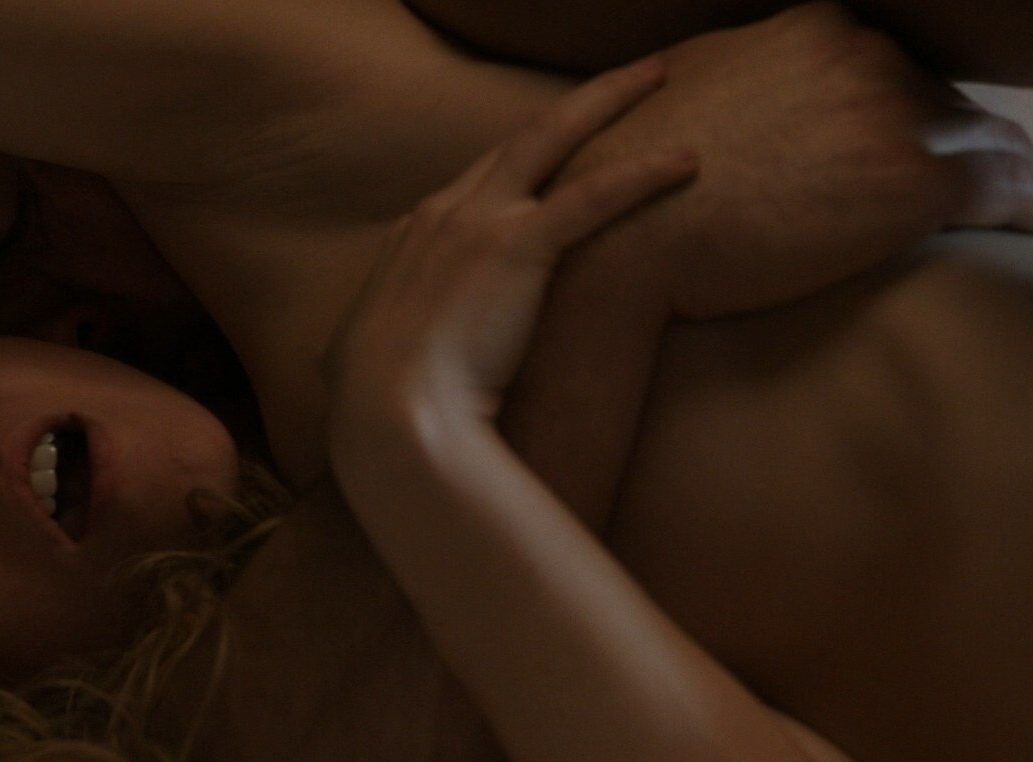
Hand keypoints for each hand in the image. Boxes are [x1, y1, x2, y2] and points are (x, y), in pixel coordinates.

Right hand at [326, 58, 697, 424]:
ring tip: (656, 75)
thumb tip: (346, 364)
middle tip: (623, 80)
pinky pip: (594, 195)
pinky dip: (643, 172)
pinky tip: (686, 159)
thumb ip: (364, 344)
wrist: (389, 416)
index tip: (562, 149)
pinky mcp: (518, 246)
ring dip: (608, 99)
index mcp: (412, 237)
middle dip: (575, 104)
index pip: (477, 181)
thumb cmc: (375, 406)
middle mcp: (444, 212)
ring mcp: (479, 222)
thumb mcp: (355, 359)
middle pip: (519, 140)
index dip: (523, 161)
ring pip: (553, 137)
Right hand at [548, 2, 1032, 320]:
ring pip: (997, 144)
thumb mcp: (694, 88)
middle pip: (953, 103)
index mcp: (818, 28)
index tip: (941, 147)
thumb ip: (755, 73)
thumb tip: (770, 90)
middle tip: (1013, 189)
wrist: (619, 233)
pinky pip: (1018, 194)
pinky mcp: (916, 183)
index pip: (899, 69)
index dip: (924, 114)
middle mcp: (867, 55)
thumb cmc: (634, 180)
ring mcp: (895, 114)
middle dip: (979, 147)